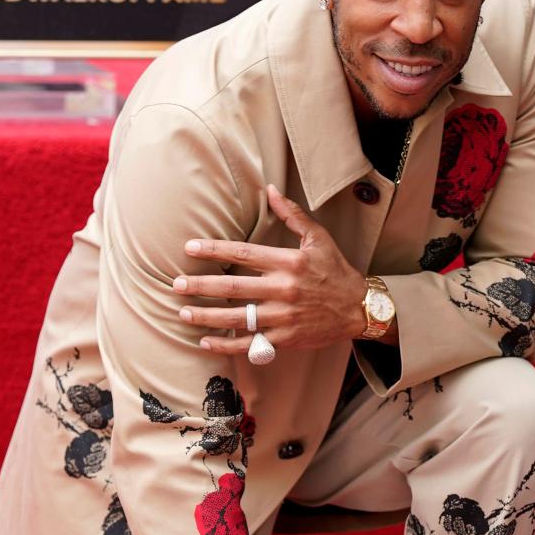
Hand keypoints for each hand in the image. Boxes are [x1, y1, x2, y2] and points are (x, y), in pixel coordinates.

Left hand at [172, 184, 365, 355]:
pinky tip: (205, 341)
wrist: (358, 309)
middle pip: (233, 287)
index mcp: (288, 262)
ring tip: (183, 313)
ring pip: (237, 318)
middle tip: (175, 284)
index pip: (243, 253)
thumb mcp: (318, 238)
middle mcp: (283, 289)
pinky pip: (250, 343)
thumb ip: (291, 215)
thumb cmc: (336, 271)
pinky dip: (226, 344)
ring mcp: (283, 317)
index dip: (214, 249)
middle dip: (201, 286)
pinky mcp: (285, 338)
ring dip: (207, 316)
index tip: (189, 248)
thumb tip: (269, 190)